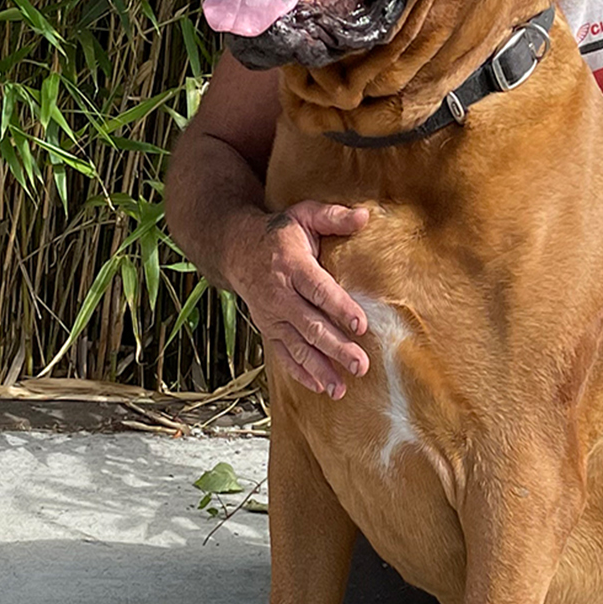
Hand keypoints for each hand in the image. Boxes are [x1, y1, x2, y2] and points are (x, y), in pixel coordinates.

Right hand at [231, 200, 370, 397]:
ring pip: (297, 346)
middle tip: (360, 365)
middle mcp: (279, 294)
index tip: (360, 325)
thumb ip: (334, 217)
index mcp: (291, 265)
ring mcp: (272, 316)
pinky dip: (300, 373)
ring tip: (341, 388)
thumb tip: (366, 216)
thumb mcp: (304, 215)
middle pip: (310, 324)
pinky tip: (320, 387)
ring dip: (319, 368)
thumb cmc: (279, 233)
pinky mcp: (268, 329)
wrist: (236, 250)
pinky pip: (283, 355)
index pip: (317, 289)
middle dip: (335, 347)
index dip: (339, 307)